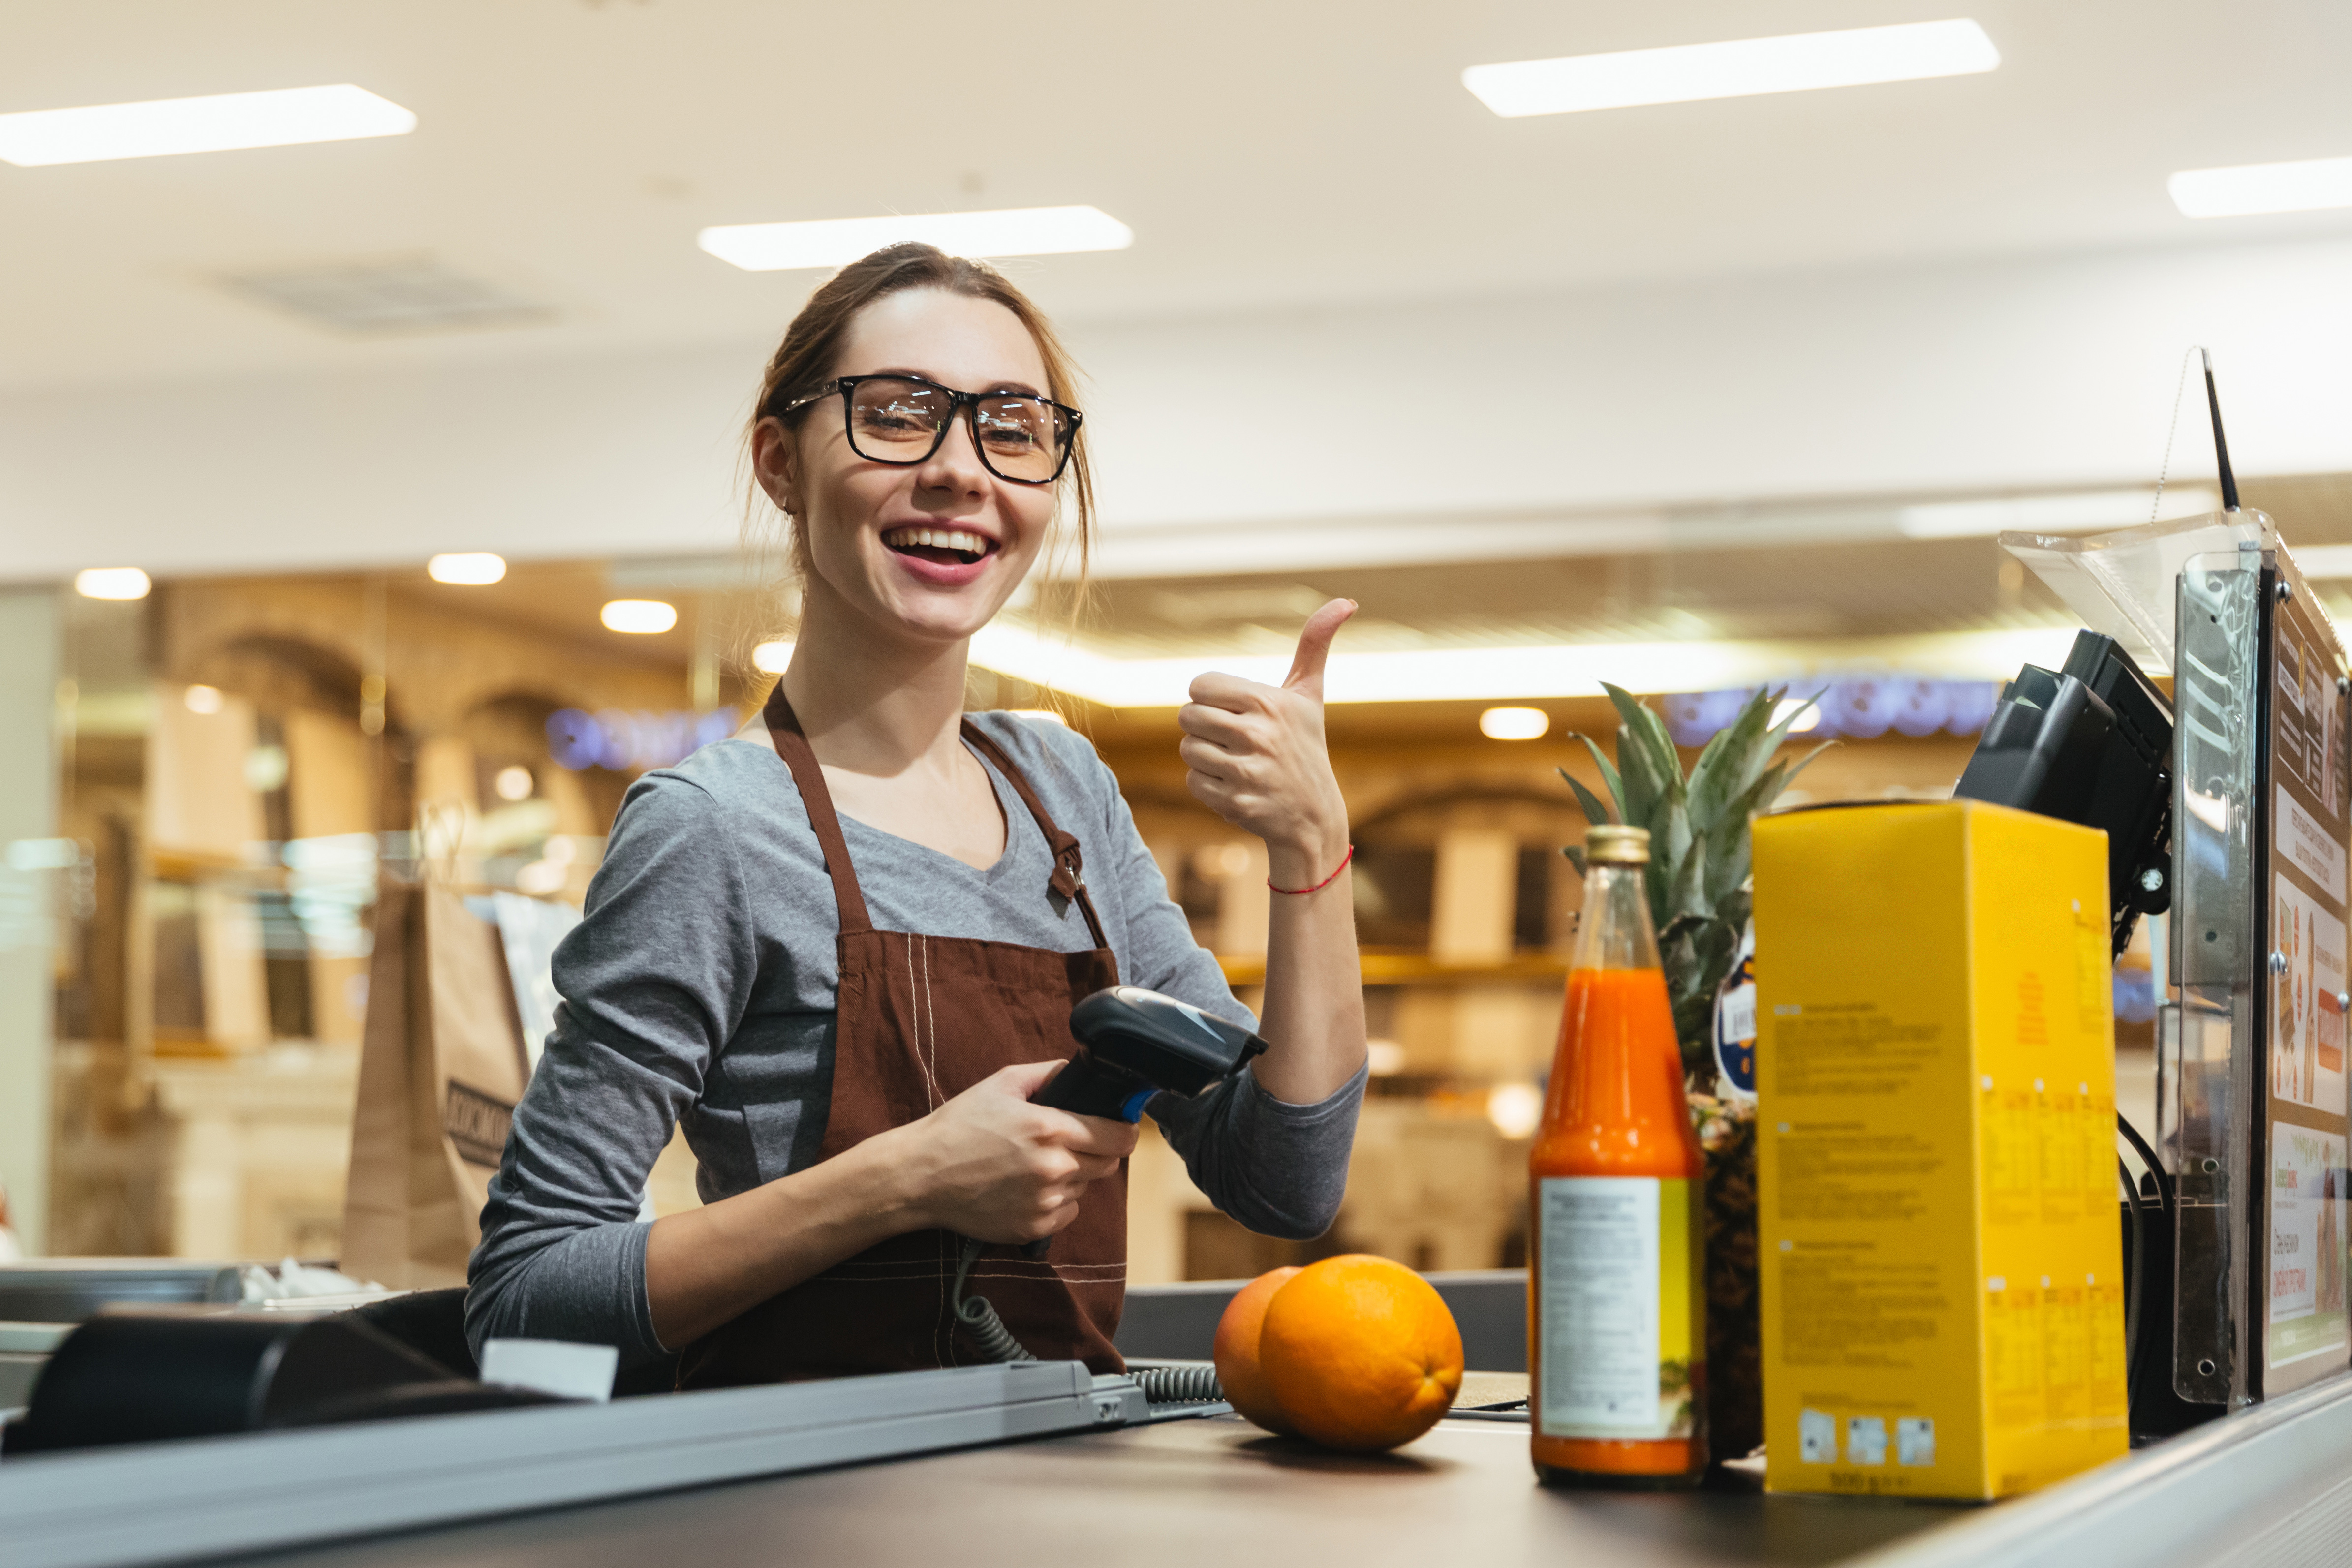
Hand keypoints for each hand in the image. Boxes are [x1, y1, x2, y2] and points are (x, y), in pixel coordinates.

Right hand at [886, 1061, 1139, 1244]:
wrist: (921, 1175)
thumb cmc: (959, 1126)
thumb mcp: (1002, 1083)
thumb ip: (1048, 1073)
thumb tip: (1079, 1073)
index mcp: (1050, 1129)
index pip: (1118, 1137)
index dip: (1124, 1130)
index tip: (1120, 1127)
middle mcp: (1053, 1167)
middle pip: (1108, 1164)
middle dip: (1096, 1151)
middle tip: (1068, 1142)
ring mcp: (1044, 1201)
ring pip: (1085, 1187)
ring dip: (1072, 1176)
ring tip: (1034, 1164)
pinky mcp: (1033, 1227)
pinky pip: (1066, 1212)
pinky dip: (1056, 1201)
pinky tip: (1026, 1187)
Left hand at [1179, 599, 1355, 885]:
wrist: (1314, 815)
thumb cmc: (1305, 746)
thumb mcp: (1309, 695)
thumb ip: (1315, 644)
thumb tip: (1346, 601)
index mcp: (1269, 702)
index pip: (1200, 685)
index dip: (1211, 698)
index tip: (1234, 710)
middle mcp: (1258, 735)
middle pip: (1188, 717)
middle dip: (1205, 728)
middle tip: (1233, 739)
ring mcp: (1247, 771)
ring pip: (1188, 750)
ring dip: (1206, 757)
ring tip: (1237, 762)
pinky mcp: (1236, 802)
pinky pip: (1193, 782)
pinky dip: (1208, 786)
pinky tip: (1236, 786)